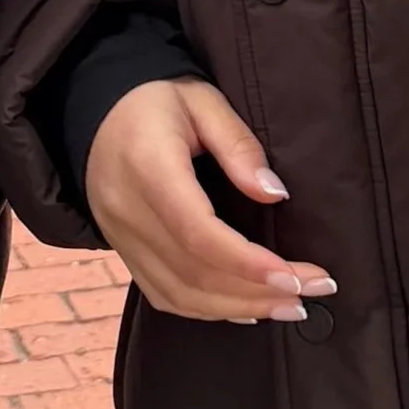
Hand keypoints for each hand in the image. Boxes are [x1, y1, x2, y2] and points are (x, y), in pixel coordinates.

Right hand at [86, 78, 334, 322]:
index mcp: (147, 165)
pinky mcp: (122, 251)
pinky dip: (207, 310)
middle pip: (194, 273)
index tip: (296, 274)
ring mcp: (120, 237)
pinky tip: (245, 307)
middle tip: (312, 291)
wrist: (96, 109)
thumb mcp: (201, 99)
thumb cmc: (156, 99)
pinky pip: (163, 295)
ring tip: (290, 305)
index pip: (197, 231)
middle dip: (258, 291)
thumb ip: (238, 143)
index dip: (248, 262)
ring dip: (238, 308)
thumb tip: (276, 193)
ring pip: (180, 294)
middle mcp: (127, 210)